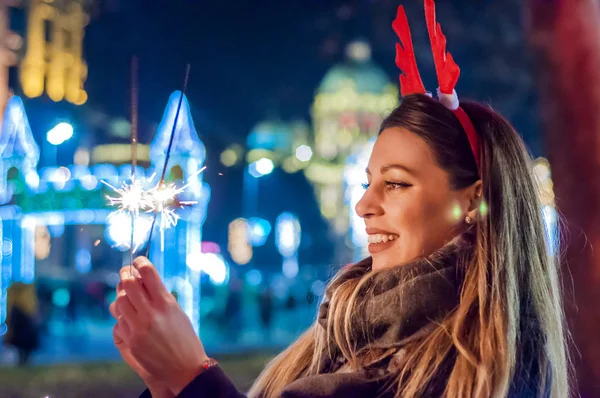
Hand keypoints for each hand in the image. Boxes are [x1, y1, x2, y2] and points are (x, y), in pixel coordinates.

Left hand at [115, 256, 209, 395]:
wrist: (184, 369)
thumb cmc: (185, 339)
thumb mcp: (177, 313)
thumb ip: (160, 297)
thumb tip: (143, 280)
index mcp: (166, 303)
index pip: (148, 273)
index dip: (141, 262)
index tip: (138, 261)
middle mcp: (151, 313)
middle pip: (128, 284)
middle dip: (126, 274)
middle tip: (126, 272)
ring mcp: (138, 328)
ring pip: (119, 301)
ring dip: (122, 294)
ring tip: (126, 293)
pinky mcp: (130, 341)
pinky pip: (119, 321)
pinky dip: (122, 315)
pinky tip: (129, 315)